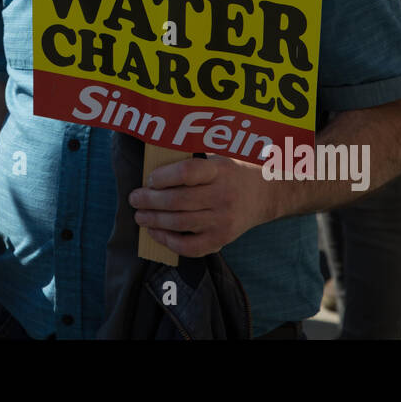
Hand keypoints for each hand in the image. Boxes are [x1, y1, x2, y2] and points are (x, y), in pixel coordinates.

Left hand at [128, 154, 279, 257]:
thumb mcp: (218, 155)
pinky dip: (169, 242)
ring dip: (154, 221)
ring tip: (139, 216)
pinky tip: (156, 233)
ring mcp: (223, 220)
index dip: (163, 176)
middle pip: (178, 200)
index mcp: (220, 170)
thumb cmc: (232, 171)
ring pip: (180, 223)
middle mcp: (223, 196)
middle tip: (134, 199)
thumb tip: (153, 162)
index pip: (187, 173)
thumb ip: (192, 158)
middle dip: (150, 200)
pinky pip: (190, 247)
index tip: (149, 178)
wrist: (266, 194)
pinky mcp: (222, 239)